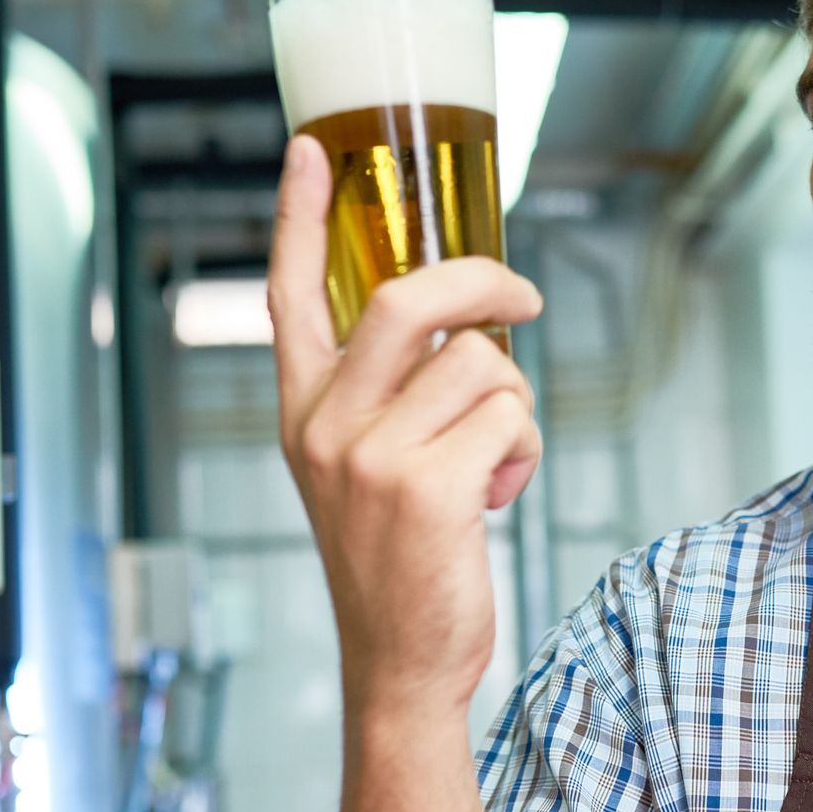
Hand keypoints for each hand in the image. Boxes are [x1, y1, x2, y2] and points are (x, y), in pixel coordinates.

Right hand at [266, 134, 544, 722]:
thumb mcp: (366, 470)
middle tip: (524, 299)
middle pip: (406, 297)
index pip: (288, 294)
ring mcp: (371, 455)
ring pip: (481, 363)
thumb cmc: (399, 561)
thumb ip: (390, 396)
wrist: (401, 663)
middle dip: (483, 282)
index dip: (297, 216)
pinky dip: (524, 448)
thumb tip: (468, 324)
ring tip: (493, 461)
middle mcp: (326, 424)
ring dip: (514, 405)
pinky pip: (509, 415)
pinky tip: (498, 493)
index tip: (308, 149)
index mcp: (303, 411)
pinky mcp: (428, 486)